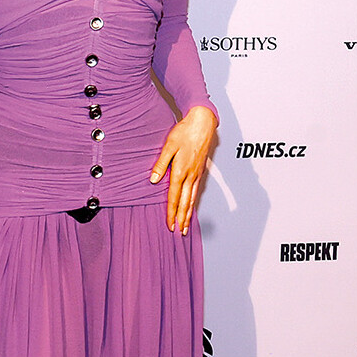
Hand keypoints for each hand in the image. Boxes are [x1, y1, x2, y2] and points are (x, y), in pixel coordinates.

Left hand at [149, 106, 216, 233]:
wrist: (202, 123)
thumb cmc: (184, 132)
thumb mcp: (168, 146)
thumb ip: (161, 164)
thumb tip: (154, 180)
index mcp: (181, 171)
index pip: (174, 197)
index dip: (171, 212)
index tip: (169, 225)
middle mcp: (191, 175)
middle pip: (185, 202)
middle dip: (182, 218)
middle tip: (179, 232)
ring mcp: (197, 173)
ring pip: (193, 198)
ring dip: (189, 213)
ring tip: (186, 225)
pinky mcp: (201, 170)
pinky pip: (197, 190)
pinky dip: (194, 201)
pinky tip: (192, 205)